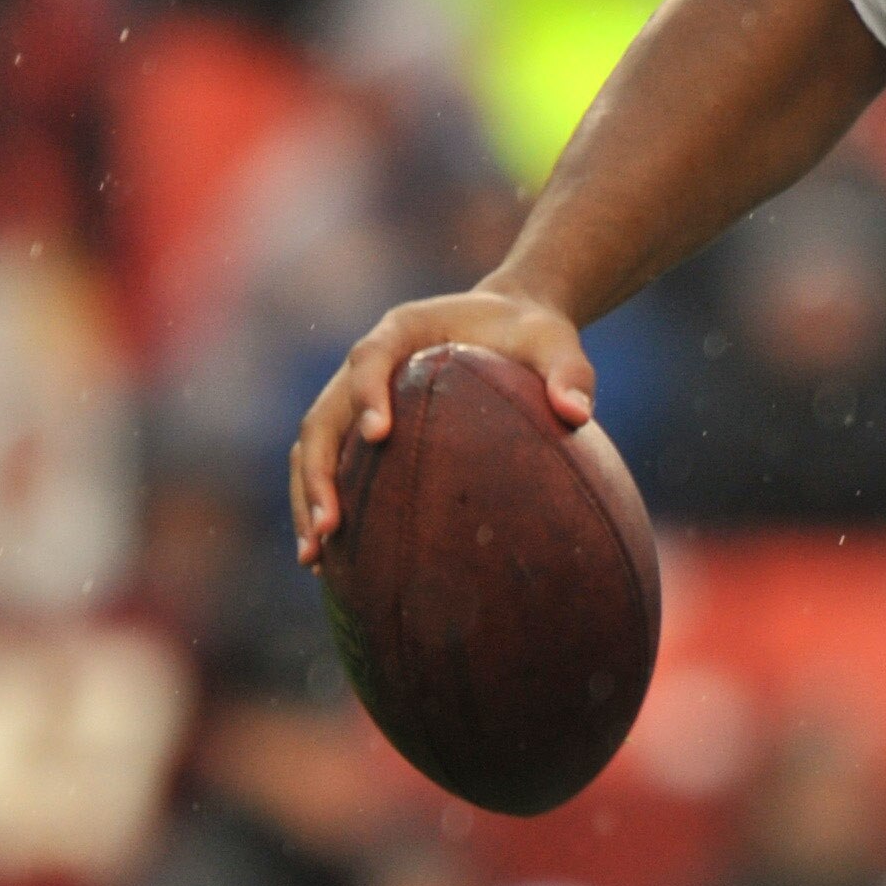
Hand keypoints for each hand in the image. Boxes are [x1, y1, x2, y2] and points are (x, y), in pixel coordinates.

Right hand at [291, 285, 592, 564]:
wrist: (508, 325)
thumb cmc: (531, 336)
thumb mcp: (556, 343)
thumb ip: (568, 372)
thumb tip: (577, 414)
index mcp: (403, 331)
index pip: (371, 358)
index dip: (368, 394)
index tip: (379, 435)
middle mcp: (366, 362)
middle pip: (323, 416)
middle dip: (319, 472)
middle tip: (331, 525)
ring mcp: (355, 396)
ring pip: (313, 447)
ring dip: (308, 498)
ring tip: (315, 557)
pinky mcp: (359, 425)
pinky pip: (331, 465)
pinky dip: (321, 504)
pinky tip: (328, 560)